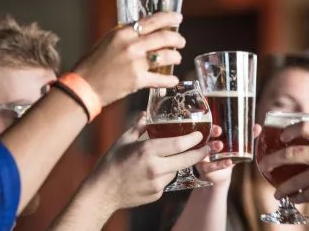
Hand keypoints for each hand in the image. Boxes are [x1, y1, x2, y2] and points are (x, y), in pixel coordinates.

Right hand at [73, 12, 184, 105]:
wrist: (84, 86)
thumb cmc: (93, 64)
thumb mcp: (108, 41)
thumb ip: (126, 35)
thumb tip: (145, 32)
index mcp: (123, 33)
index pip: (152, 21)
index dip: (169, 19)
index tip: (178, 19)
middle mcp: (131, 45)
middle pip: (164, 38)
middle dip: (177, 39)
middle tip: (182, 42)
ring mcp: (136, 63)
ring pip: (166, 56)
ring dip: (175, 57)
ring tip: (177, 58)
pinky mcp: (138, 80)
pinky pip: (160, 79)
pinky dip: (170, 80)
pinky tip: (174, 80)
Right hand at [87, 112, 207, 210]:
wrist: (101, 192)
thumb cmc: (110, 164)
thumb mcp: (123, 141)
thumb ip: (138, 126)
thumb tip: (145, 114)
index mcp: (147, 150)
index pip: (178, 144)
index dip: (193, 139)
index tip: (200, 135)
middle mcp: (155, 167)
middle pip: (186, 159)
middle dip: (199, 153)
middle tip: (206, 148)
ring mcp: (157, 183)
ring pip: (176, 170)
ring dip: (175, 164)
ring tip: (160, 160)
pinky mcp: (157, 194)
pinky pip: (166, 181)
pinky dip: (164, 175)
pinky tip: (150, 173)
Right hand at [196, 124, 261, 185]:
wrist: (218, 176)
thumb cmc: (224, 157)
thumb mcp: (235, 147)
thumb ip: (246, 138)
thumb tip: (258, 127)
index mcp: (211, 137)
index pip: (210, 129)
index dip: (213, 127)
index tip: (219, 127)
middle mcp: (204, 145)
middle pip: (205, 136)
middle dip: (211, 133)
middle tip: (218, 131)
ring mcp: (202, 157)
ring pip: (204, 151)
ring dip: (212, 147)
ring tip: (220, 145)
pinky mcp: (204, 168)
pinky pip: (210, 166)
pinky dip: (220, 164)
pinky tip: (228, 162)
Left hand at [257, 122, 308, 213]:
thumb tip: (294, 140)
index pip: (304, 126)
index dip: (288, 130)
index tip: (280, 137)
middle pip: (290, 153)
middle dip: (272, 161)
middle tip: (264, 166)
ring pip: (292, 180)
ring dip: (281, 189)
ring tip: (277, 193)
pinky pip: (302, 195)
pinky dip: (295, 198)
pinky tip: (293, 199)